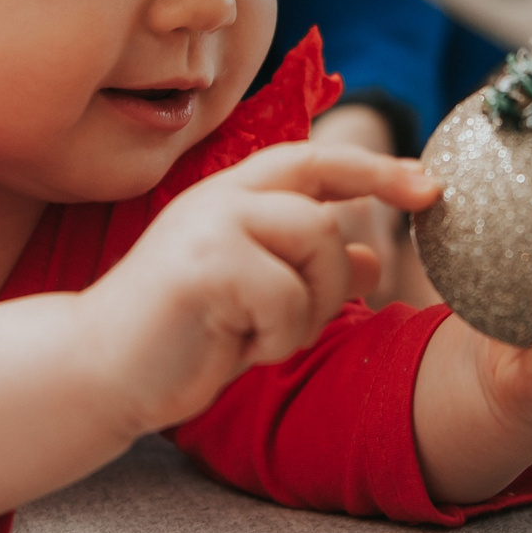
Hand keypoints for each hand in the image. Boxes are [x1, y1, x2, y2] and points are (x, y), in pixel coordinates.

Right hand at [78, 140, 442, 435]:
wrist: (100, 371)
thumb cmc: (180, 336)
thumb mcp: (259, 301)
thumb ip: (311, 273)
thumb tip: (375, 258)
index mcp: (233, 194)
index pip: (317, 161)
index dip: (377, 170)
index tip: (431, 187)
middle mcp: (221, 197)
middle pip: (323, 214)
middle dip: (333, 277)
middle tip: (303, 320)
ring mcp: (209, 225)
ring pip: (316, 246)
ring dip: (306, 309)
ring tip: (261, 336)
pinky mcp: (201, 265)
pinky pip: (284, 297)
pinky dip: (277, 336)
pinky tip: (237, 346)